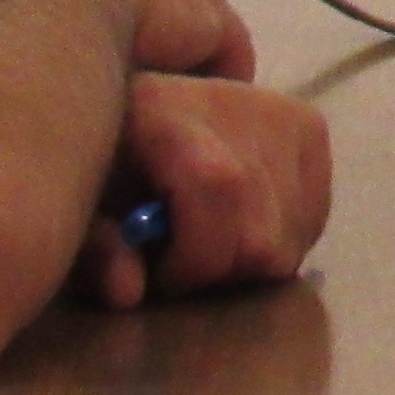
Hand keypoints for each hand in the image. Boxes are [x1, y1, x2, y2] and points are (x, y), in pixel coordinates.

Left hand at [81, 73, 334, 306]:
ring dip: (247, 261)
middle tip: (181, 262)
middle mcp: (237, 102)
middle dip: (218, 271)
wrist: (138, 104)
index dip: (198, 256)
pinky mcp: (309, 128)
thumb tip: (129, 292)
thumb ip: (96, 251)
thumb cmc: (102, 158)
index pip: (219, 187)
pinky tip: (241, 224)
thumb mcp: (80, 203)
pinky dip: (280, 241)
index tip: (163, 276)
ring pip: (289, 236)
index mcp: (165, 111)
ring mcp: (281, 113)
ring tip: (207, 239)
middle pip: (260, 230)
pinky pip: (314, 219)